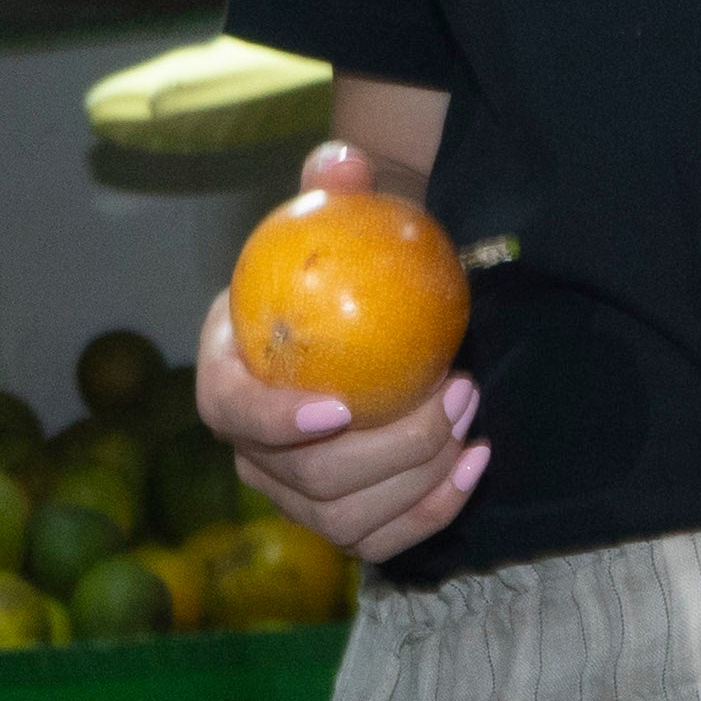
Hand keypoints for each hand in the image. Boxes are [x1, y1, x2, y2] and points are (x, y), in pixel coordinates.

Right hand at [187, 140, 485, 563]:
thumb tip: (342, 162)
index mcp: (226, 382)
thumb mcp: (331, 222)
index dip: (275, 422)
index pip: (233, 414)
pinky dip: (433, 511)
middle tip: (456, 390)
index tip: (340, 407)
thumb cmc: (330, 273)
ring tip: (471, 419)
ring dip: (420, 477)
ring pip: (349, 518)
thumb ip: (332, 188)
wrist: (345, 326)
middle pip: (311, 478)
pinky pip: (383, 538)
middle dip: (392, 447)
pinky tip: (475, 464)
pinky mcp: (340, 521)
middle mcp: (250, 454)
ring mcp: (294, 497)